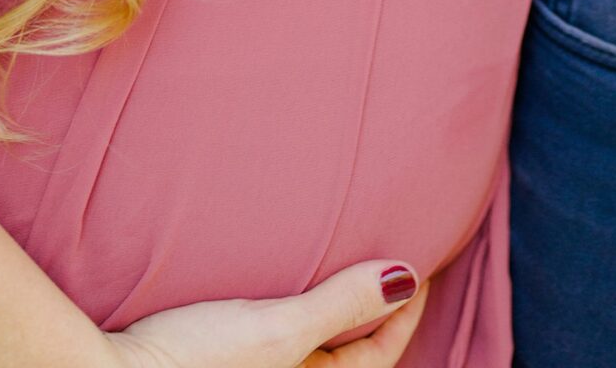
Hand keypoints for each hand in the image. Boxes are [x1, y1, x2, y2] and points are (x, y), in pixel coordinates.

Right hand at [105, 262, 427, 367]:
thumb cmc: (192, 359)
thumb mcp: (278, 329)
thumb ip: (341, 303)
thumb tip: (407, 277)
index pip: (379, 356)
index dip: (405, 309)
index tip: (423, 261)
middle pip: (348, 353)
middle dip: (373, 311)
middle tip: (391, 258)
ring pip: (314, 345)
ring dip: (335, 309)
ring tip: (345, 263)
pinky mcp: (226, 360)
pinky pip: (282, 339)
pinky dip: (298, 311)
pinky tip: (285, 280)